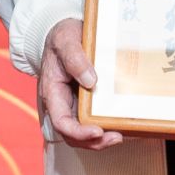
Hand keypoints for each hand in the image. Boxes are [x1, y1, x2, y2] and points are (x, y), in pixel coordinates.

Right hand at [35, 17, 120, 151]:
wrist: (67, 32)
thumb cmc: (62, 35)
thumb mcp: (65, 40)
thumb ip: (74, 58)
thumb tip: (90, 81)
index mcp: (52, 91)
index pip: (61, 121)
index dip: (78, 132)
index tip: (97, 131)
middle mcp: (62, 102)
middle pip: (73, 134)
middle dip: (93, 142)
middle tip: (116, 137)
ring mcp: (74, 103)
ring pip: (84, 132)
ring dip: (101, 140)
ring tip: (121, 135)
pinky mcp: (86, 101)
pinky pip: (94, 120)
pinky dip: (106, 126)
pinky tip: (122, 124)